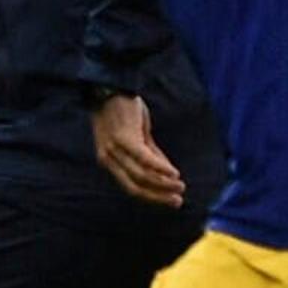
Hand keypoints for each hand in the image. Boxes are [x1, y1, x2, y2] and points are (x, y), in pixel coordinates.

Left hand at [92, 93, 187, 208]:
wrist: (109, 86)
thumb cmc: (122, 110)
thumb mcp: (135, 135)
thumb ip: (149, 153)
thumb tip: (167, 172)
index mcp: (108, 160)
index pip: (130, 186)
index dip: (151, 196)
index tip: (170, 201)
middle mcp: (108, 158)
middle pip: (134, 186)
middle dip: (157, 196)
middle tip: (177, 201)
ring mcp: (114, 149)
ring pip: (140, 175)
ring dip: (163, 184)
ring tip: (180, 187)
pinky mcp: (124, 138)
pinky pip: (144, 158)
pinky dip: (160, 167)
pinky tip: (174, 173)